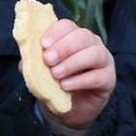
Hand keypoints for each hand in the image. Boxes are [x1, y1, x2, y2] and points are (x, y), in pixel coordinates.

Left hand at [38, 19, 115, 133]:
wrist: (70, 109)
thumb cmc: (55, 82)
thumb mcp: (40, 71)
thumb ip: (33, 61)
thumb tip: (26, 55)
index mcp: (73, 36)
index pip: (67, 26)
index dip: (55, 33)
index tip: (43, 45)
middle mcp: (91, 44)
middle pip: (83, 36)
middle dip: (64, 47)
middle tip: (48, 60)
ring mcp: (103, 60)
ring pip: (94, 53)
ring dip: (72, 63)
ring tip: (56, 74)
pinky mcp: (109, 79)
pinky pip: (98, 76)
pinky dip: (80, 80)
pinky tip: (66, 85)